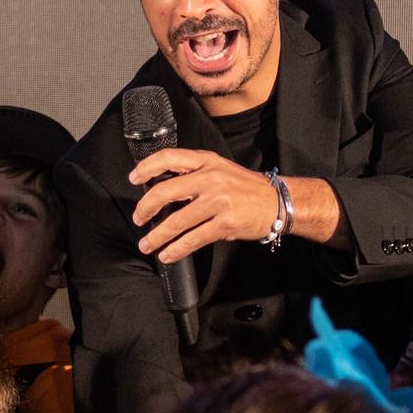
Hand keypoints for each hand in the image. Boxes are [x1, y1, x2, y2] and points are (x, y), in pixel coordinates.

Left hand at [130, 148, 279, 263]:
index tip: (134, 178)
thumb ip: (195, 174)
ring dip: (157, 236)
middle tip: (138, 219)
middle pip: (165, 192)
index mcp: (207, 161)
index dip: (147, 167)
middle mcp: (211, 179)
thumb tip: (162, 190)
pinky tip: (168, 254)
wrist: (278, 202)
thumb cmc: (247, 188)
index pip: (169, 157)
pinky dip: (176, 250)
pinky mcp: (225, 224)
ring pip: (176, 221)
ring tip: (147, 244)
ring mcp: (218, 202)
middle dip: (145, 209)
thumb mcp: (221, 170)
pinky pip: (193, 239)